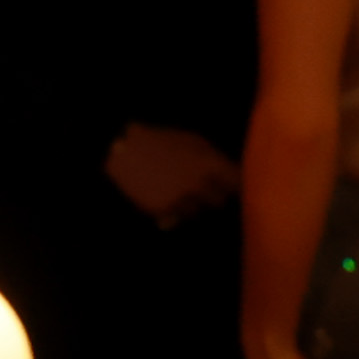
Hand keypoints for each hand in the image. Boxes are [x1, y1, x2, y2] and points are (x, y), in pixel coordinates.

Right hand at [103, 125, 242, 226]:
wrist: (120, 149)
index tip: (232, 185)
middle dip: (213, 195)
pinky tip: (161, 193)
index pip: (237, 184)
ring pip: (197, 211)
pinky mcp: (162, 211)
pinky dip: (172, 210)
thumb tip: (232, 177)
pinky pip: (176, 217)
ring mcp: (180, 200)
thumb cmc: (160, 141)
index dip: (235, 184)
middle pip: (219, 201)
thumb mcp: (192, 141)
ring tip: (176, 188)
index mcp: (210, 165)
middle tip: (201, 187)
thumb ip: (214, 160)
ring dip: (191, 203)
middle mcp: (199, 185)